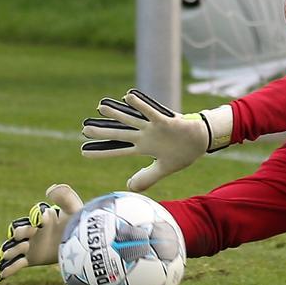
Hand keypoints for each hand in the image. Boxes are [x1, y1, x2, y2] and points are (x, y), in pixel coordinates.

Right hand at [0, 184, 83, 280]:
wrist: (84, 245)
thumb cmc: (79, 225)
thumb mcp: (74, 209)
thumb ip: (65, 196)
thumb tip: (51, 189)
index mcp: (42, 218)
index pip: (33, 216)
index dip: (35, 219)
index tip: (41, 222)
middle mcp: (33, 231)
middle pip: (19, 231)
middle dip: (21, 232)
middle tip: (26, 235)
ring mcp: (31, 245)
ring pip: (14, 247)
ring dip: (11, 250)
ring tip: (9, 254)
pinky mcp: (32, 258)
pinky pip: (17, 264)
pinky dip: (9, 269)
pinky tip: (2, 275)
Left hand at [80, 89, 232, 191]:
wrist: (201, 140)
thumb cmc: (183, 153)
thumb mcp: (164, 169)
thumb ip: (147, 178)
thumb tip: (129, 187)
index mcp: (143, 148)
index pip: (118, 151)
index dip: (102, 152)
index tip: (83, 152)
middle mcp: (145, 137)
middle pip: (120, 134)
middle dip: (102, 133)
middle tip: (84, 129)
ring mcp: (153, 128)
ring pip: (131, 120)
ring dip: (116, 115)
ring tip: (100, 108)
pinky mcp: (165, 121)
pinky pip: (151, 112)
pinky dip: (141, 105)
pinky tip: (128, 97)